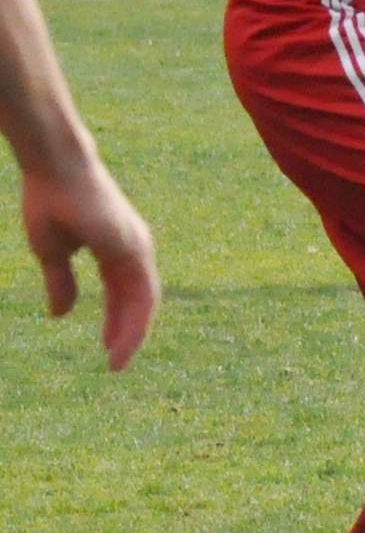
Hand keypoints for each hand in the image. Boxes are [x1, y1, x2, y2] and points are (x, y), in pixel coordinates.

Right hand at [22, 157, 158, 369]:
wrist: (56, 169)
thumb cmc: (52, 202)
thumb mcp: (53, 253)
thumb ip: (62, 283)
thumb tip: (62, 314)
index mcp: (115, 251)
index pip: (122, 294)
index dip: (117, 321)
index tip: (108, 347)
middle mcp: (134, 250)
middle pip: (137, 301)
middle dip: (127, 333)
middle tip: (116, 363)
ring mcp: (137, 248)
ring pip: (144, 301)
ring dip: (133, 333)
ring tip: (118, 361)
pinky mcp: (134, 247)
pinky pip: (142, 292)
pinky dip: (135, 319)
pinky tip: (124, 340)